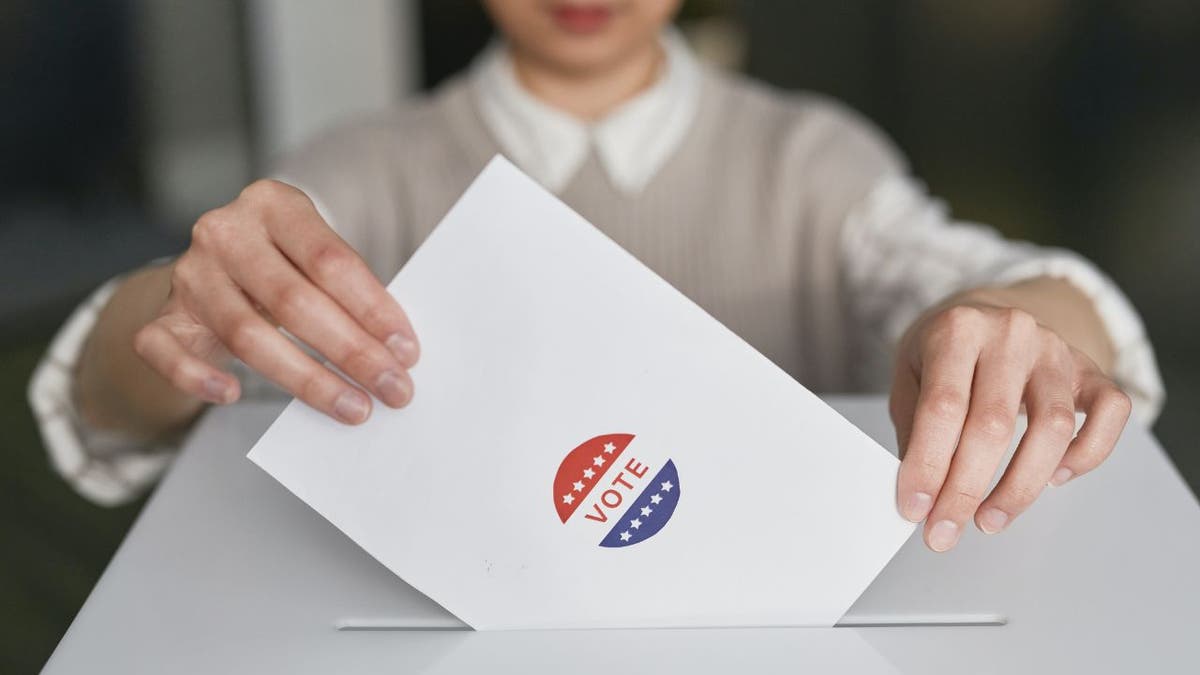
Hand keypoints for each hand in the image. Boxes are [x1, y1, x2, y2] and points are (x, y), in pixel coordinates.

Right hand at [133, 180, 418, 423]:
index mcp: (274, 203)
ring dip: (307, 379)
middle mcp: (226, 231)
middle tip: (393, 388)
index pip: (330, 260)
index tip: (406, 350)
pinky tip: (233, 395)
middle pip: (293, 300)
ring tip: (353, 407)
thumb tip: (396, 350)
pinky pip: (167, 352)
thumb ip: (348, 290)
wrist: (214, 271)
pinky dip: (198, 377)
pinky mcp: (161, 316)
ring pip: (246, 334)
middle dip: (351, 352)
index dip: (372, 308)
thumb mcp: (315, 257)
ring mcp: (188, 274)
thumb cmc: (285, 265)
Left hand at [890, 296, 1130, 551]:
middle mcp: (1011, 334)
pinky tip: (1054, 479)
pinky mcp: (1090, 370)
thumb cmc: (941, 352)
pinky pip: (1111, 414)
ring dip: (1020, 487)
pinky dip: (1088, 455)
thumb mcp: (909, 375)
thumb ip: (913, 428)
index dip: (928, 465)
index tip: (915, 509)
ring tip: (989, 520)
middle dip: (965, 490)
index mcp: (957, 330)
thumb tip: (921, 494)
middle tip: (945, 531)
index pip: (943, 407)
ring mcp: (1056, 350)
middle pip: (993, 425)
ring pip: (1053, 428)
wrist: (983, 315)